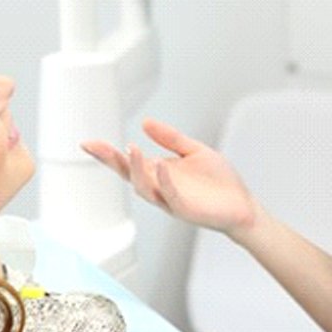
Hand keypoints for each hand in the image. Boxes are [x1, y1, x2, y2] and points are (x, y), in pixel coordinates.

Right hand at [82, 118, 259, 235]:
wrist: (243, 206)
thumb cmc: (219, 182)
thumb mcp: (193, 150)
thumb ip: (170, 138)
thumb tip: (145, 122)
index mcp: (160, 172)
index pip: (129, 162)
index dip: (108, 154)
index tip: (88, 143)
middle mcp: (160, 187)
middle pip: (129, 175)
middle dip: (111, 161)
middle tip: (96, 147)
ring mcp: (171, 200)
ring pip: (144, 188)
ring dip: (136, 169)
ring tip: (132, 149)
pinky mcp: (186, 209)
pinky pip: (170, 196)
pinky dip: (164, 181)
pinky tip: (162, 165)